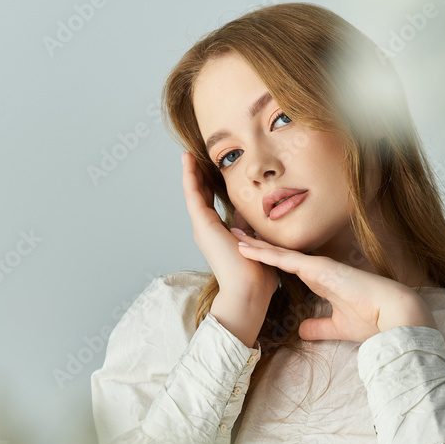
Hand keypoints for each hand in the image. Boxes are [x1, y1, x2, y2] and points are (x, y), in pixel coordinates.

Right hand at [181, 152, 278, 300]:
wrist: (250, 289)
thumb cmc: (257, 273)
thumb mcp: (256, 240)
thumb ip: (251, 225)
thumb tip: (252, 211)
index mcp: (219, 233)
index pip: (212, 203)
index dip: (210, 185)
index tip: (212, 168)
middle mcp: (208, 229)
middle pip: (201, 195)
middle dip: (199, 175)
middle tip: (196, 155)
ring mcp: (203, 227)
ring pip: (193, 193)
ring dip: (190, 172)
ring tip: (187, 154)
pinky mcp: (202, 224)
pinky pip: (192, 195)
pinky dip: (189, 177)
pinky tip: (187, 161)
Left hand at [230, 230, 437, 341]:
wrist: (394, 317)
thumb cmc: (372, 320)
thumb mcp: (337, 326)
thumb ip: (318, 326)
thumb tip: (302, 331)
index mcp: (321, 280)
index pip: (288, 266)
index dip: (268, 259)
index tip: (248, 253)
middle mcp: (318, 269)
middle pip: (280, 255)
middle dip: (257, 245)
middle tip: (233, 233)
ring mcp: (319, 266)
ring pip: (280, 253)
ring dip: (255, 244)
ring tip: (232, 233)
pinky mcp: (321, 268)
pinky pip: (287, 259)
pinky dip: (266, 254)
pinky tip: (247, 248)